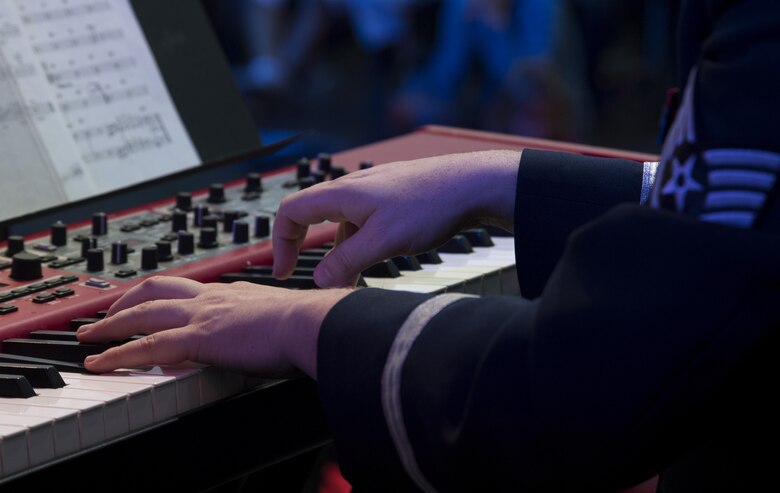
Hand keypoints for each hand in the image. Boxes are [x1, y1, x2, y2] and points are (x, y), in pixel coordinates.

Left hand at [76, 276, 351, 377]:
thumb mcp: (282, 319)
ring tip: (89, 337)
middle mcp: (213, 298)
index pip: (188, 290)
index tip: (151, 304)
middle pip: (156, 291)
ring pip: (142, 315)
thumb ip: (268, 324)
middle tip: (106, 315)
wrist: (312, 322)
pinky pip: (147, 346)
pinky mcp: (198, 337)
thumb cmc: (308, 324)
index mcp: (233, 293)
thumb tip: (272, 339)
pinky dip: (118, 354)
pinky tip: (100, 362)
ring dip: (110, 326)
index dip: (163, 296)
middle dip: (126, 301)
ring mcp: (202, 315)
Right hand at [273, 150, 519, 286]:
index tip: (284, 271)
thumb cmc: (431, 206)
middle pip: (312, 215)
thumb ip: (347, 261)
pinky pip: (362, 221)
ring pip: (340, 222)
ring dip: (337, 250)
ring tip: (348, 280)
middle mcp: (353, 188)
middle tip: (305, 276)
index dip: (280, 242)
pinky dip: (358, 242)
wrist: (474, 184)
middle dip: (304, 247)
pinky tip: (374, 259)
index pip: (291, 211)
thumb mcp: (383, 240)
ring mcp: (374, 191)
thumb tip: (320, 281)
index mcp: (342, 194)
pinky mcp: (393, 198)